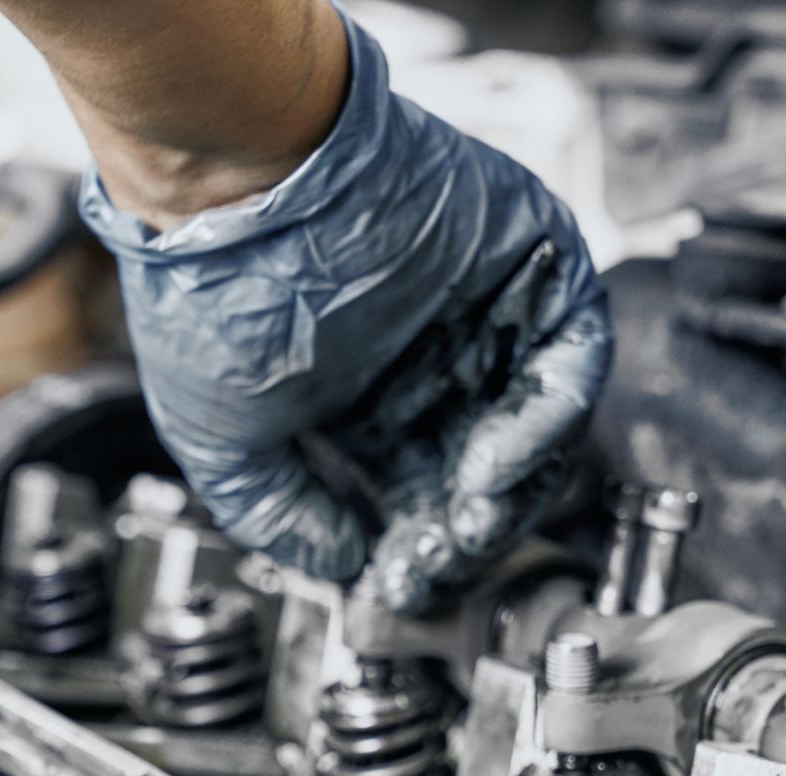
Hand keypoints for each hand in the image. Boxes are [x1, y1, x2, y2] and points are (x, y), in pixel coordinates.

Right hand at [79, 13, 610, 612]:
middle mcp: (434, 356)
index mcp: (370, 397)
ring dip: (513, 487)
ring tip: (468, 517)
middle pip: (487, 469)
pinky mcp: (532, 259)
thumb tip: (342, 564)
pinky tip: (497, 461)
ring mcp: (487, 310)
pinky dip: (552, 417)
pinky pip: (574, 352)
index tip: (402, 586)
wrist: (233, 180)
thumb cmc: (210, 293)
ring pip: (540, 423)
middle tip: (440, 559)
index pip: (422, 493)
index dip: (417, 550)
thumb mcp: (221, 439)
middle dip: (466, 530)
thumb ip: (277, 515)